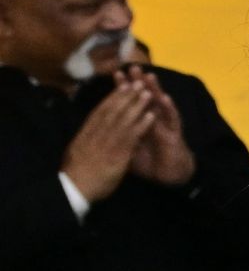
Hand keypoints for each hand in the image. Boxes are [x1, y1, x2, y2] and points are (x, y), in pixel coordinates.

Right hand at [59, 77, 154, 203]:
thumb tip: (86, 134)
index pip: (100, 111)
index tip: (120, 87)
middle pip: (113, 110)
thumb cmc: (76, 173)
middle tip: (137, 82)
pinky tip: (151, 115)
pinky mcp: (118, 153)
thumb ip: (85, 141)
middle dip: (126, 95)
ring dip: (137, 105)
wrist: (74, 188)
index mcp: (85, 133)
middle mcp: (96, 133)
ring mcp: (107, 142)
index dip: (112, 98)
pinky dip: (142, 124)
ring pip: (124, 119)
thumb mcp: (77, 152)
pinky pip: (132, 136)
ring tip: (147, 92)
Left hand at [123, 71, 194, 187]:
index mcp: (140, 122)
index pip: (131, 102)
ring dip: (155, 90)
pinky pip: (172, 120)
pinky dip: (169, 109)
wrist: (168, 177)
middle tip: (133, 66)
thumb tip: (102, 128)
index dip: (124, 89)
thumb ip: (120, 136)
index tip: (116, 74)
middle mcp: (153, 120)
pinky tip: (165, 98)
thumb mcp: (128, 148)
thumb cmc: (149, 162)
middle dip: (139, 82)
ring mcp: (164, 126)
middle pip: (145, 98)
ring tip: (149, 76)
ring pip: (160, 105)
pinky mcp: (174, 135)